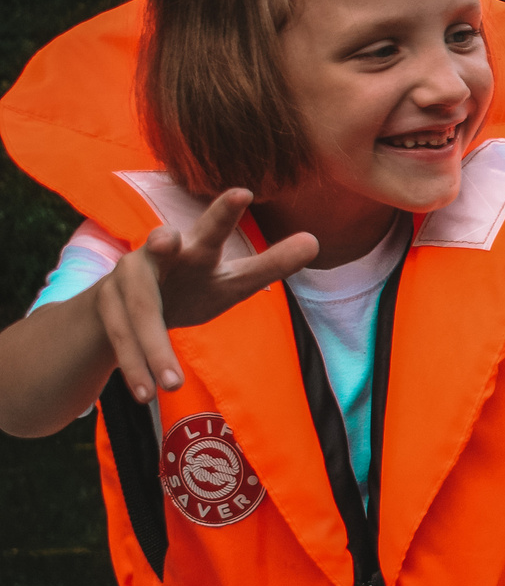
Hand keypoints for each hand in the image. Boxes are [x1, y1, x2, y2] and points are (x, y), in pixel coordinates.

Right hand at [95, 189, 318, 400]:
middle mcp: (157, 256)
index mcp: (194, 249)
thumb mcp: (231, 281)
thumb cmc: (191, 287)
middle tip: (167, 239)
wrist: (127, 308)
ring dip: (154, 348)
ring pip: (139, 311)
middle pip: (160, 249)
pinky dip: (136, 367)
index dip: (225, 213)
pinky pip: (120, 339)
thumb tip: (315, 240)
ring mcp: (126, 280)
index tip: (243, 192)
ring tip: (173, 384)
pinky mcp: (107, 309)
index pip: (213, 230)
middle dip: (163, 243)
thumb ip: (269, 265)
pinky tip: (149, 393)